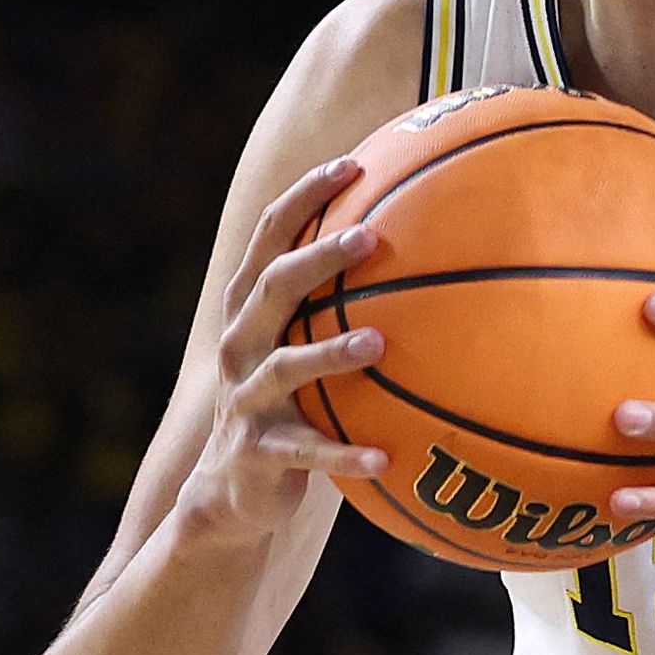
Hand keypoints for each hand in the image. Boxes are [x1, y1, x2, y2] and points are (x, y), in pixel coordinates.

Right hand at [174, 156, 390, 547]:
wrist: (230, 490)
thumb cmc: (285, 401)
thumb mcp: (298, 345)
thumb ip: (335, 301)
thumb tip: (423, 246)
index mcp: (249, 310)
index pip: (269, 237)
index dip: (304, 197)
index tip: (352, 164)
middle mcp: (240, 345)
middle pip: (273, 288)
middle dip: (317, 259)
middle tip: (370, 237)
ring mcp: (246, 398)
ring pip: (287, 366)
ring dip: (331, 352)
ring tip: (379, 342)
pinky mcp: (259, 452)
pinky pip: (307, 452)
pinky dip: (344, 454)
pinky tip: (386, 458)